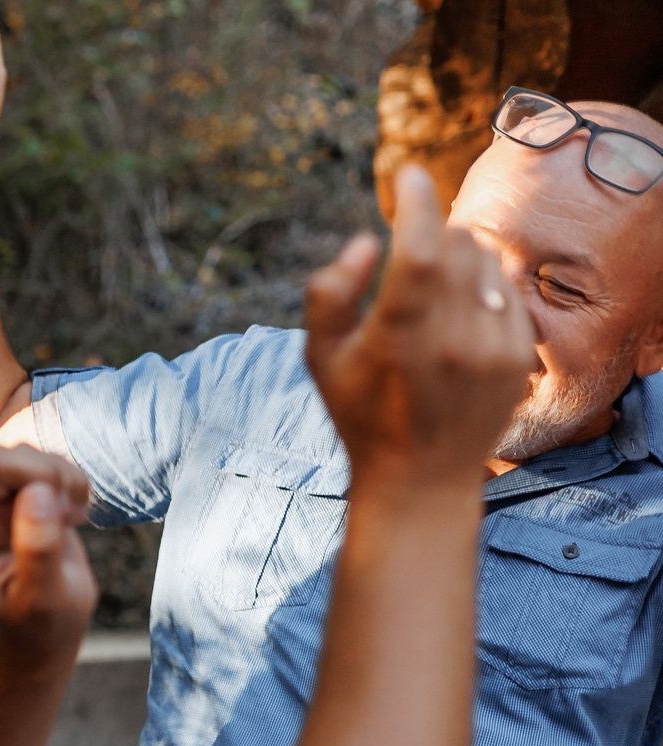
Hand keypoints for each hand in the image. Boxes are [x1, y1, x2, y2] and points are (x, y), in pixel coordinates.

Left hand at [0, 424, 95, 658]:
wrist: (52, 628)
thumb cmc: (39, 623)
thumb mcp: (40, 598)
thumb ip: (36, 551)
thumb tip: (34, 494)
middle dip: (33, 472)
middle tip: (65, 508)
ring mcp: (0, 503)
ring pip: (22, 455)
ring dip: (58, 476)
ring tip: (73, 518)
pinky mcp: (29, 495)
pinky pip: (49, 463)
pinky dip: (72, 480)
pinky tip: (76, 514)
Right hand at [303, 167, 534, 489]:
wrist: (421, 478)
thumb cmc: (361, 414)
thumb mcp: (319, 360)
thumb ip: (327, 295)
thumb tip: (362, 244)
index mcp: (398, 337)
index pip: (422, 247)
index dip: (417, 202)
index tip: (409, 175)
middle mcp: (453, 339)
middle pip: (457, 245)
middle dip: (434, 233)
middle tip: (413, 254)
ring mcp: (493, 348)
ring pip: (487, 261)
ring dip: (461, 257)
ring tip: (435, 291)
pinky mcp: (520, 356)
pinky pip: (509, 291)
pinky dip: (486, 287)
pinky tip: (462, 315)